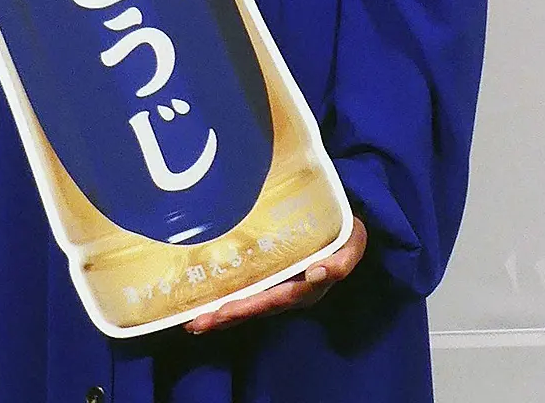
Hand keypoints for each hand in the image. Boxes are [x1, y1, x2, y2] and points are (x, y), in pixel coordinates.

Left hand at [184, 215, 366, 334]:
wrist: (337, 222)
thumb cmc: (342, 231)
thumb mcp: (352, 243)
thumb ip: (342, 260)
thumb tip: (318, 271)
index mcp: (307, 286)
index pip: (277, 298)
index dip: (252, 305)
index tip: (228, 310)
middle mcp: (289, 292)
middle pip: (256, 307)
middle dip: (227, 315)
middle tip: (198, 322)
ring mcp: (276, 286)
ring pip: (247, 304)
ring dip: (220, 314)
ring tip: (193, 322)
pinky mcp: (267, 276)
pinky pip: (245, 291)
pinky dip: (224, 299)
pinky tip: (201, 304)